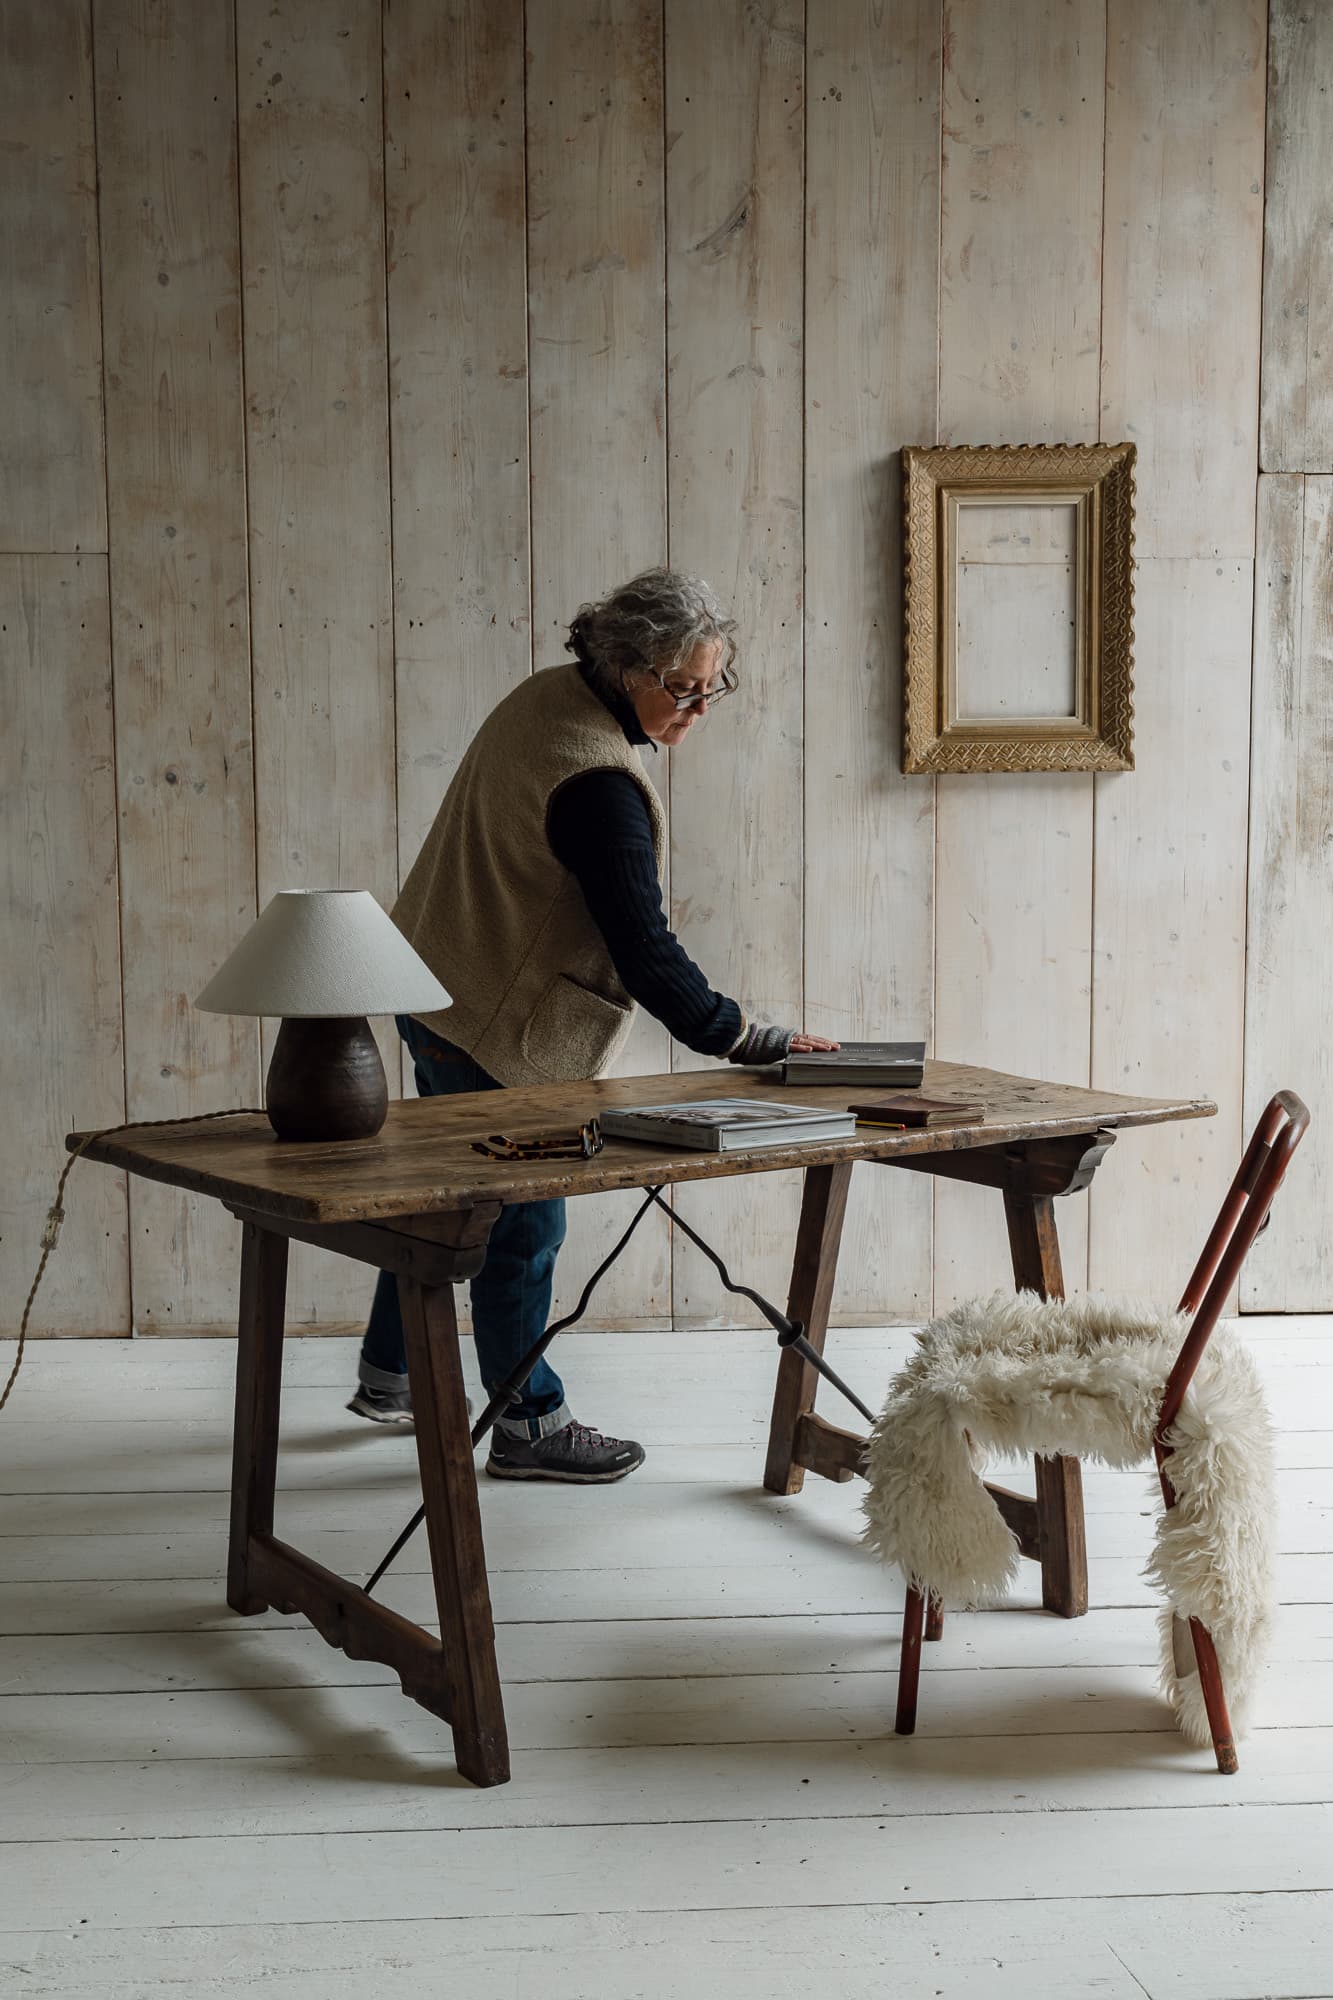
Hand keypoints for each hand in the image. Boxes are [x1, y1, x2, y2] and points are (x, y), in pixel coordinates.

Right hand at [727, 1024, 841, 1064]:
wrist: (745, 1043)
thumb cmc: (759, 1047)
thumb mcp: (777, 1048)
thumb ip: (787, 1049)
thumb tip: (797, 1054)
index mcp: (790, 1037)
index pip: (809, 1039)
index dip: (821, 1041)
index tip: (832, 1045)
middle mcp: (789, 1037)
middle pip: (811, 1039)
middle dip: (824, 1043)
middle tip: (837, 1047)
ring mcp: (784, 1041)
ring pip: (805, 1042)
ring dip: (818, 1045)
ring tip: (829, 1049)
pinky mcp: (778, 1046)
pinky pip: (792, 1047)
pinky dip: (801, 1049)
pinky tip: (810, 1051)